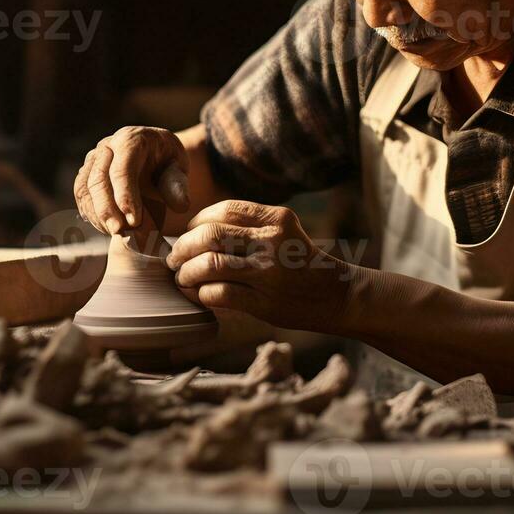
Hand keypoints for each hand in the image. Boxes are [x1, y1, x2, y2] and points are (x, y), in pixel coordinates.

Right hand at [73, 126, 188, 244]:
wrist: (153, 159)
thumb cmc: (167, 163)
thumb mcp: (178, 169)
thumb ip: (178, 185)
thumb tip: (181, 205)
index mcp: (131, 139)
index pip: (122, 167)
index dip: (126, 195)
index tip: (134, 220)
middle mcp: (107, 146)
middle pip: (98, 178)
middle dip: (107, 209)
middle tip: (120, 232)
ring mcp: (93, 160)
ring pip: (85, 189)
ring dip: (98, 214)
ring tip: (116, 233)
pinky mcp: (85, 175)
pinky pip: (81, 197)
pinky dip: (91, 215)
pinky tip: (107, 228)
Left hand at [166, 200, 353, 331]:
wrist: (339, 295)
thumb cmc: (302, 262)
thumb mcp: (284, 231)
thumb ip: (250, 225)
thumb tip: (197, 230)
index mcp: (276, 218)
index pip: (223, 210)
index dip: (197, 222)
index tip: (189, 234)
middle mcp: (272, 241)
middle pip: (209, 235)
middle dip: (183, 247)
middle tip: (175, 258)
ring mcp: (269, 272)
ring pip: (210, 265)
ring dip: (187, 273)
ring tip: (182, 278)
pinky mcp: (265, 302)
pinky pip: (219, 294)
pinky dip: (201, 294)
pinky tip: (199, 295)